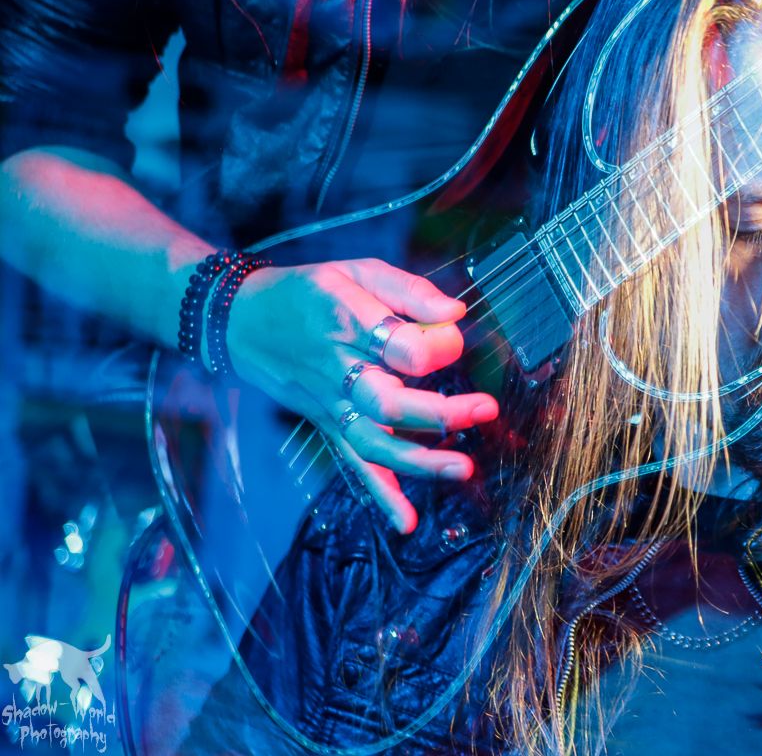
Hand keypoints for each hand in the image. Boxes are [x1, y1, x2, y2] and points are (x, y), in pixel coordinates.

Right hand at [225, 258, 499, 533]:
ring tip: (463, 470)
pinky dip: (379, 495)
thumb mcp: (358, 271)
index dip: (438, 345)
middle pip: (390, 404)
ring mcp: (329, 405)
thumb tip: (456, 312)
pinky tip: (406, 522)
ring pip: (373, 444)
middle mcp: (337, 371)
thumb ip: (410, 290)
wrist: (243, 319)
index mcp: (349, 325)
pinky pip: (353, 464)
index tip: (454, 335)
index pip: (402, 348)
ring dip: (419, 462)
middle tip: (486, 409)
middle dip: (442, 413)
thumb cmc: (310, 291)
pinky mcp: (325, 425)